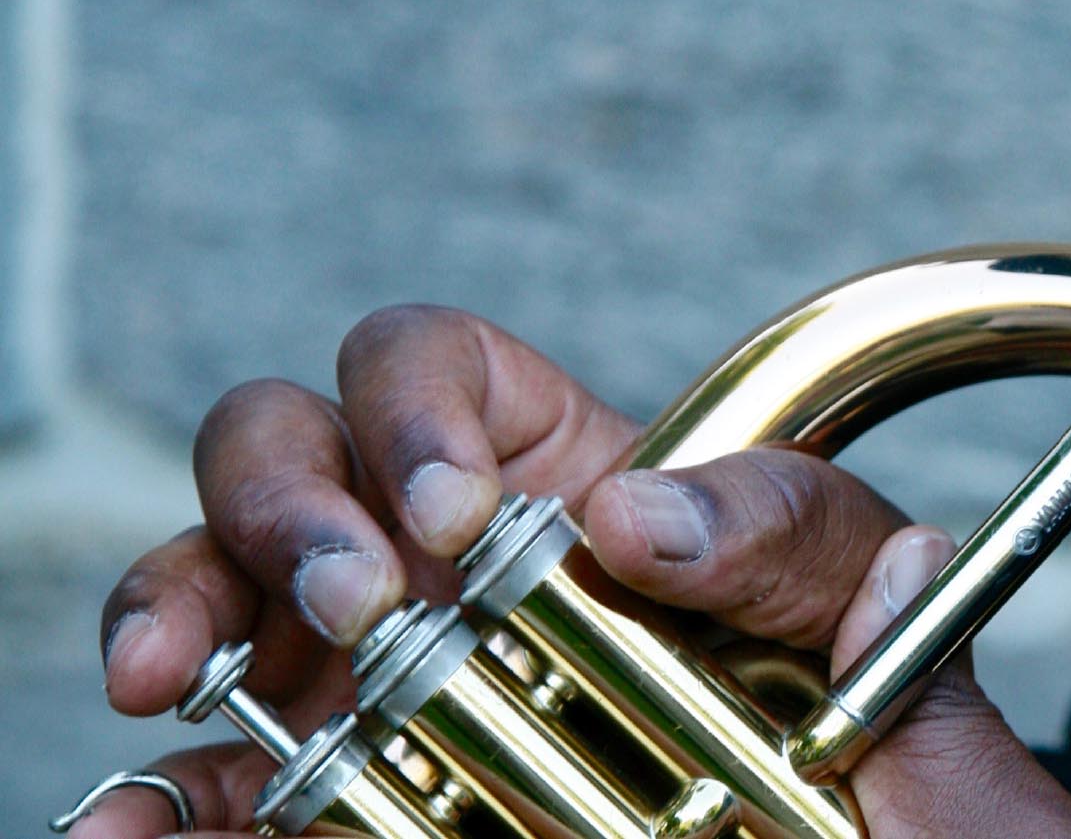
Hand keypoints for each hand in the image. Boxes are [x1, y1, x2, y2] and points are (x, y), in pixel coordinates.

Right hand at [82, 305, 1070, 837]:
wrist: (844, 824)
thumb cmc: (853, 716)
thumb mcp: (857, 605)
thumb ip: (800, 534)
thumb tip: (652, 514)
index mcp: (552, 471)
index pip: (439, 361)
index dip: (419, 402)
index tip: (455, 506)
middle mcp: (430, 553)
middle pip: (288, 443)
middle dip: (288, 498)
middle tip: (357, 601)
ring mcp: (358, 676)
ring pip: (209, 588)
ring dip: (179, 604)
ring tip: (173, 676)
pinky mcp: (323, 801)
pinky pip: (203, 783)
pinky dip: (154, 798)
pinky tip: (130, 825)